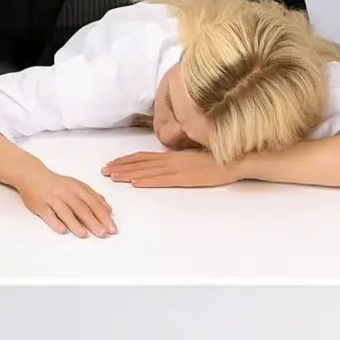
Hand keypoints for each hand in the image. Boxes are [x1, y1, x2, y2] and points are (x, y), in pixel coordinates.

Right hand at [13, 163, 115, 236]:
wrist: (32, 175)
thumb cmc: (56, 183)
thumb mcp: (77, 185)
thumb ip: (93, 196)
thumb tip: (108, 209)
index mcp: (76, 188)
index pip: (93, 203)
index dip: (103, 216)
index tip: (112, 228)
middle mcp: (65, 193)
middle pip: (81, 208)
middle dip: (93, 221)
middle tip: (103, 234)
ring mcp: (52, 199)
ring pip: (65, 212)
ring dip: (75, 223)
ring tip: (84, 234)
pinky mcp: (40, 205)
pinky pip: (48, 215)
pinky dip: (55, 222)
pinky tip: (62, 230)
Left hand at [102, 149, 238, 187]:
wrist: (235, 159)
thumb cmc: (217, 159)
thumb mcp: (193, 158)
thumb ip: (179, 160)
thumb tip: (166, 163)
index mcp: (172, 155)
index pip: (143, 157)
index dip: (126, 160)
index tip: (112, 164)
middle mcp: (171, 160)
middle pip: (140, 163)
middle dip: (121, 167)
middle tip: (104, 171)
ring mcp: (177, 168)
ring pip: (147, 171)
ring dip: (128, 174)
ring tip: (113, 177)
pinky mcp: (185, 178)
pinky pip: (162, 180)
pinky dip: (147, 181)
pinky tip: (136, 184)